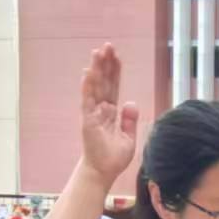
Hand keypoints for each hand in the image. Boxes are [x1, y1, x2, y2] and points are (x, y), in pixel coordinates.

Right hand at [75, 43, 141, 189]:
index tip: (116, 56)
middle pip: (104, 82)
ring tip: (97, 52)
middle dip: (105, 63)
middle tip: (107, 45)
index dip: (115, 71)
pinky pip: (87, 101)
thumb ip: (130, 120)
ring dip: (96, 69)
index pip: (114, 86)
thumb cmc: (113, 158)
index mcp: (112, 112)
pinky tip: (88, 73)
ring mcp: (93, 113)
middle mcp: (101, 109)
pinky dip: (87, 87)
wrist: (103, 173)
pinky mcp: (87, 120)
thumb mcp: (129, 138)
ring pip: (95, 87)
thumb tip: (131, 103)